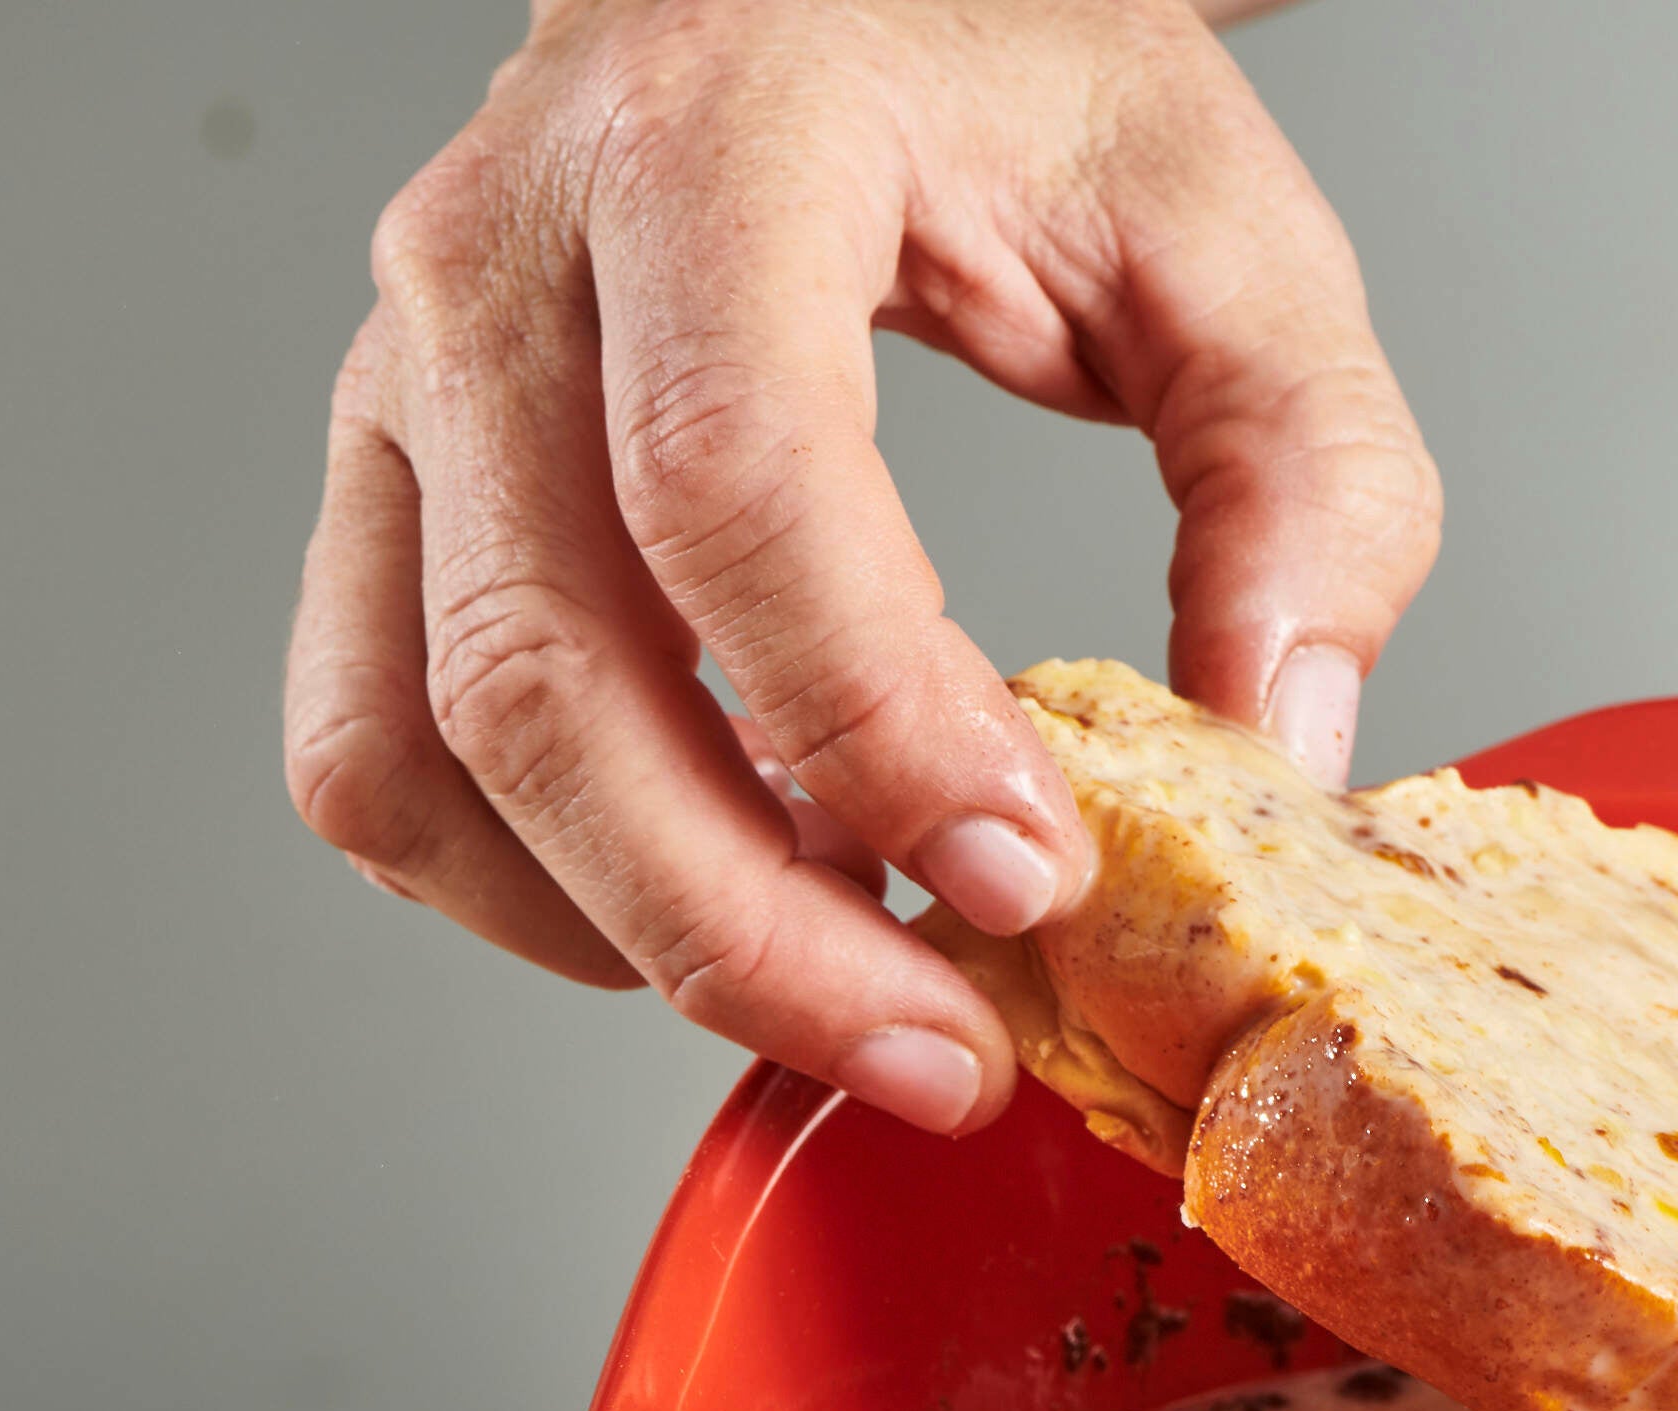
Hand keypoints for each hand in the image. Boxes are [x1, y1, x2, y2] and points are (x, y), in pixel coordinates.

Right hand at [283, 0, 1440, 1133]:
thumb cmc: (995, 71)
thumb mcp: (1224, 231)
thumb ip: (1310, 483)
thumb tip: (1283, 738)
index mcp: (714, 141)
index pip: (733, 477)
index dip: (873, 721)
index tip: (1024, 872)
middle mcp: (502, 257)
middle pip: (542, 667)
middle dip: (749, 923)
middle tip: (939, 1045)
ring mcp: (404, 378)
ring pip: (423, 744)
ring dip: (630, 931)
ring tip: (842, 986)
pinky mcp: (384, 488)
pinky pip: (368, 753)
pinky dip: (522, 888)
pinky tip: (708, 899)